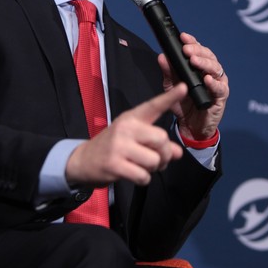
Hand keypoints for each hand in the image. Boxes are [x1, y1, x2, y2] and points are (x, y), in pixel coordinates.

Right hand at [66, 83, 187, 186]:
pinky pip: (143, 176)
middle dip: (164, 154)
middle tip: (156, 160)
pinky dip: (143, 179)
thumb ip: (157, 144)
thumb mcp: (134, 140)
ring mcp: (119, 146)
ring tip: (141, 166)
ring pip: (154, 160)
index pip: (153, 106)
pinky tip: (132, 175)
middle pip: (161, 139)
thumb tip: (177, 153)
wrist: (83, 160)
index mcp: (132, 118)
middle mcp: (126, 128)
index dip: (170, 97)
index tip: (184, 87)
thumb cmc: (113, 148)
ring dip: (152, 169)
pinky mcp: (114, 164)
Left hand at [157, 33, 227, 139]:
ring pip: (216, 69)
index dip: (192, 42)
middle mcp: (210, 72)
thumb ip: (168, 71)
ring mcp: (218, 84)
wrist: (191, 126)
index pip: (198, 50)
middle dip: (197, 51)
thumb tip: (162, 56)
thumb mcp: (171, 86)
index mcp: (199, 67)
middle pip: (208, 56)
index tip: (183, 37)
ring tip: (195, 61)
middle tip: (187, 50)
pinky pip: (220, 88)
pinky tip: (208, 79)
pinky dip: (214, 83)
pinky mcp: (221, 97)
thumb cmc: (184, 104)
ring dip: (205, 64)